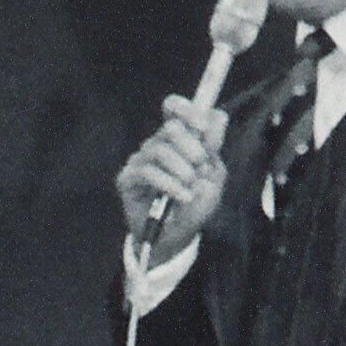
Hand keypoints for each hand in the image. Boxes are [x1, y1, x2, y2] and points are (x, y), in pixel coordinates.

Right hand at [116, 93, 228, 256]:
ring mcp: (140, 161)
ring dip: (182, 168)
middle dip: (191, 145)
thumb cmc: (194, 204)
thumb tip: (218, 116)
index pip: (173, 108)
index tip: (203, 126)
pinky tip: (182, 196)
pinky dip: (169, 184)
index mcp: (177, 139)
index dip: (187, 109)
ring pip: (160, 149)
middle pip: (170, 127)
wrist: (176, 237)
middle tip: (201, 165)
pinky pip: (147, 171)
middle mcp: (156, 145)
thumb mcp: (213, 177)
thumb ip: (214, 147)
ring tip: (191, 187)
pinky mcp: (128, 179)